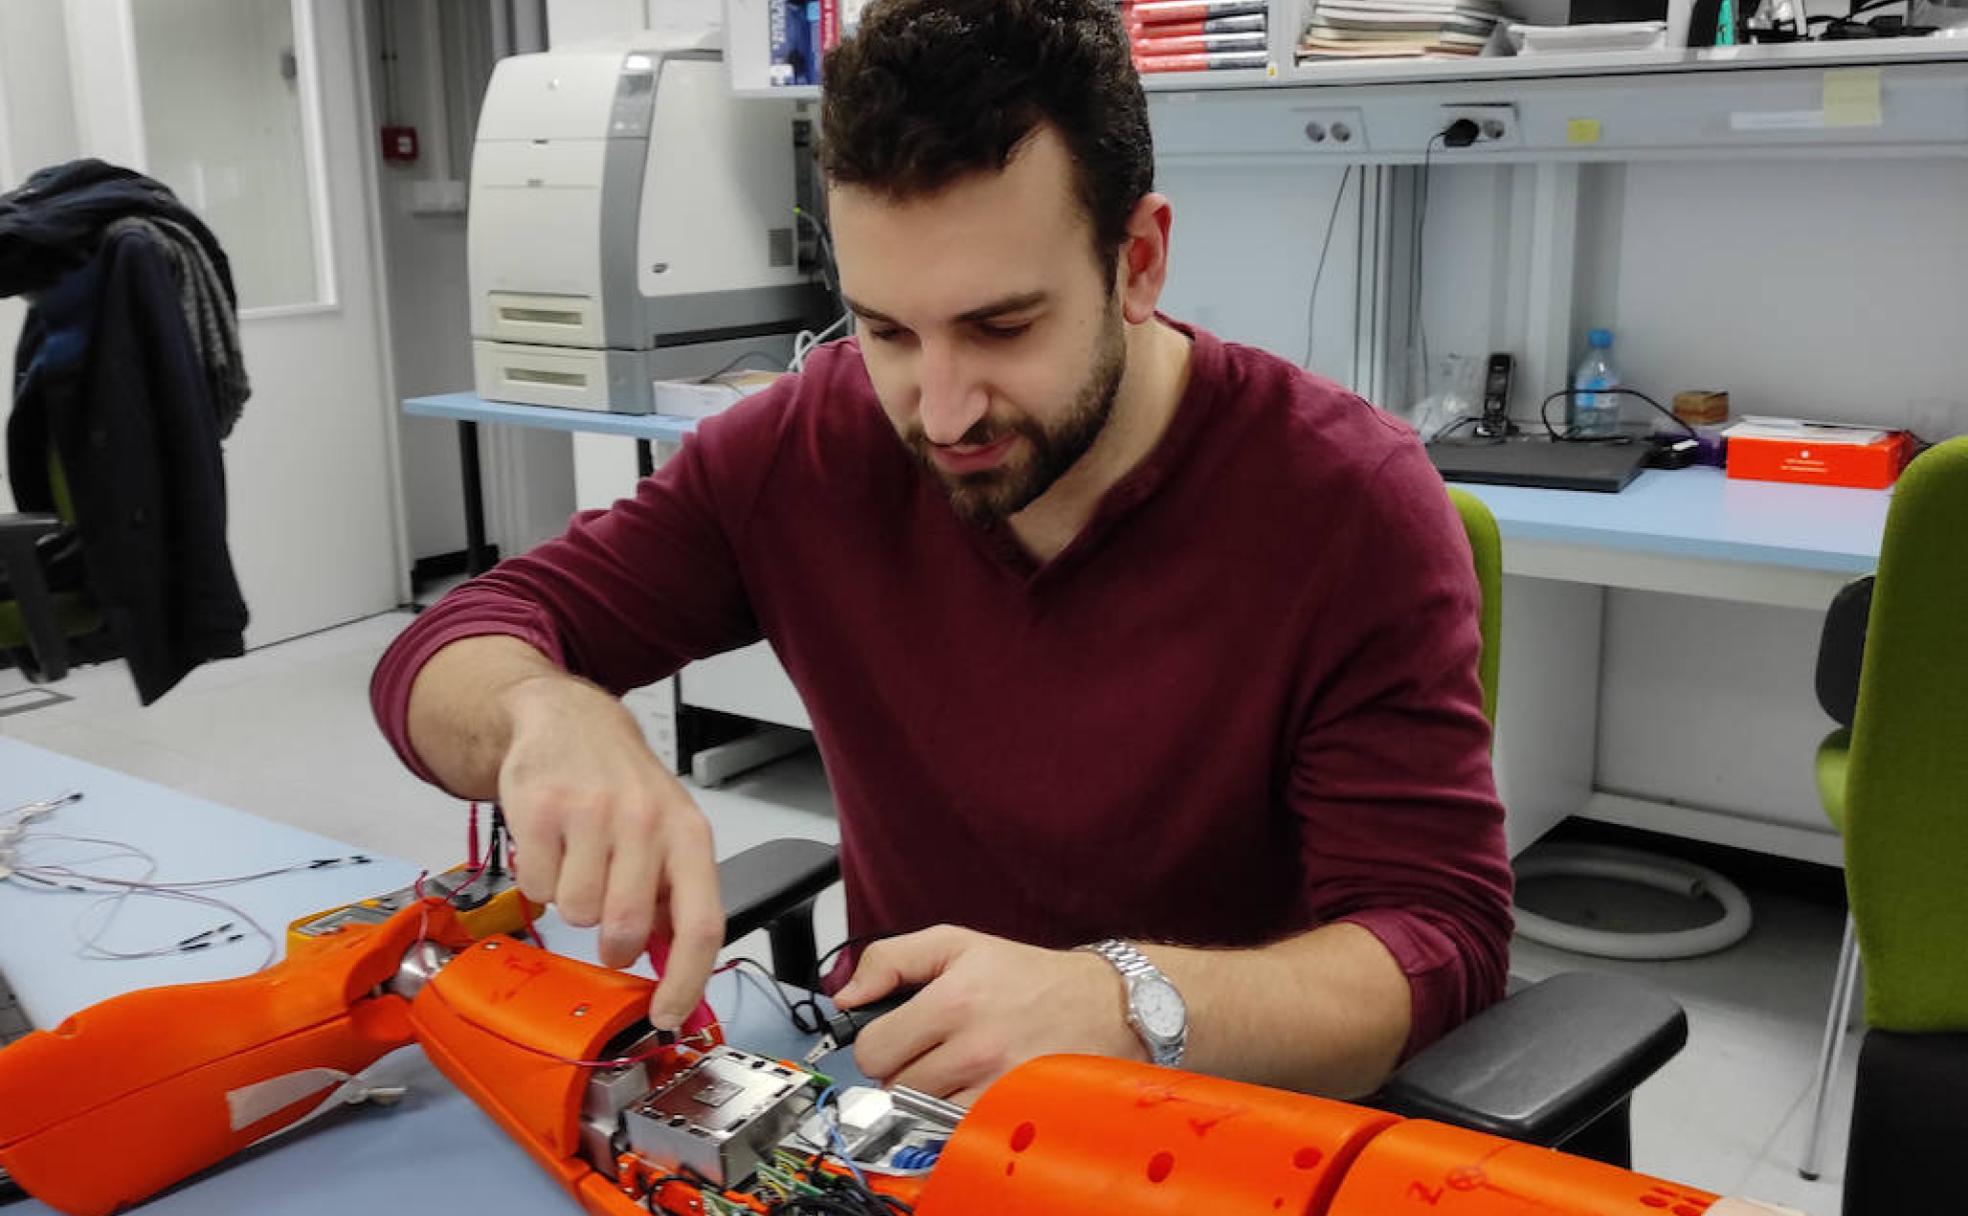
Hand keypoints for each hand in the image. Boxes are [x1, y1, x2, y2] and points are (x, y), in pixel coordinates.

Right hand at [497, 675, 720, 1031]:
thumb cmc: (625, 788)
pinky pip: (536, 886)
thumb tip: (676, 976)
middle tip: (607, 923)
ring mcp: (592, 813)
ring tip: (579, 861)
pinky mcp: (540, 809)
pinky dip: (539, 880)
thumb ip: (675, 898)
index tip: (665, 1016)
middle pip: (627, 928)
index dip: (686, 981)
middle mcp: (646, 821)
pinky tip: (552, 846)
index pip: (703, 924)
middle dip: (613, 944)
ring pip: (575, 912)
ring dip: (572, 903)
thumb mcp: (668, 832)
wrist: (570, 721)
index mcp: (689, 835)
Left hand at [834, 925, 1142, 1104]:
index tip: (895, 1038)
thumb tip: (846, 996)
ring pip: (923, 1112)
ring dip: (930, 1095)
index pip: (873, 1050)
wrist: (1103, 1003)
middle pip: (895, 1087)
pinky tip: (974, 1088)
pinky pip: (958, 1129)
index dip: (878, 1046)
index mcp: (952, 1001)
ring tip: (956, 1068)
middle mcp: (974, 1047)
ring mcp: (996, 1086)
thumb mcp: (956, 944)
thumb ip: (891, 960)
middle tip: (930, 1050)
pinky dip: (957, 1114)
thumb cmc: (1027, 975)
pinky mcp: (1015, 1113)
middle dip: (904, 1070)